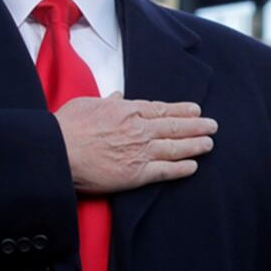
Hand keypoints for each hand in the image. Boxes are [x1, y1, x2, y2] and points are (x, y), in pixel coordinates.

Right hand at [54, 92, 217, 193]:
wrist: (57, 152)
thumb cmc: (66, 128)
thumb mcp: (86, 104)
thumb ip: (105, 101)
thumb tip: (115, 96)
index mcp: (127, 110)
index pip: (162, 109)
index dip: (181, 110)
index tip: (195, 110)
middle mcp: (139, 129)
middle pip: (175, 126)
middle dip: (197, 126)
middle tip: (213, 125)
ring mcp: (140, 151)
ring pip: (176, 147)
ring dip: (195, 145)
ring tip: (210, 143)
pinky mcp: (136, 174)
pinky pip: (165, 171)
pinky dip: (182, 168)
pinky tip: (194, 166)